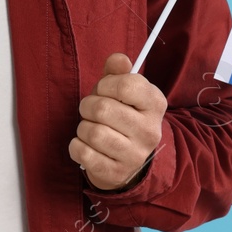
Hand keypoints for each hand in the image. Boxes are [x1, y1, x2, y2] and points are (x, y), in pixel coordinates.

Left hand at [69, 53, 165, 191]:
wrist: (125, 160)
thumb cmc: (118, 117)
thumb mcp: (119, 91)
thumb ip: (117, 72)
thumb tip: (118, 58)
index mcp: (155, 104)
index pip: (127, 85)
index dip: (106, 84)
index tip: (104, 90)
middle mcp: (150, 131)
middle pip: (103, 108)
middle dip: (87, 106)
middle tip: (91, 112)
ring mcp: (135, 155)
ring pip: (93, 132)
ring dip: (83, 128)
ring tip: (91, 129)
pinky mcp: (117, 173)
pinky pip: (83, 153)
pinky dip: (76, 147)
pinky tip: (86, 146)